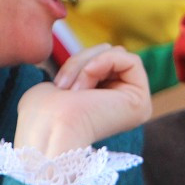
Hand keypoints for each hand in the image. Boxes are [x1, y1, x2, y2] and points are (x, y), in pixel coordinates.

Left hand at [14, 44, 151, 156]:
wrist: (47, 131)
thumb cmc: (43, 113)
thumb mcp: (63, 82)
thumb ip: (83, 70)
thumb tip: (98, 60)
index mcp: (105, 106)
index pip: (101, 60)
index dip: (78, 62)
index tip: (60, 84)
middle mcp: (124, 108)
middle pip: (111, 54)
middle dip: (83, 62)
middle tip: (66, 87)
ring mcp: (135, 106)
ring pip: (119, 54)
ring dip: (89, 65)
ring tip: (75, 90)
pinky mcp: (141, 102)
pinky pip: (131, 60)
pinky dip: (104, 62)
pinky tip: (87, 85)